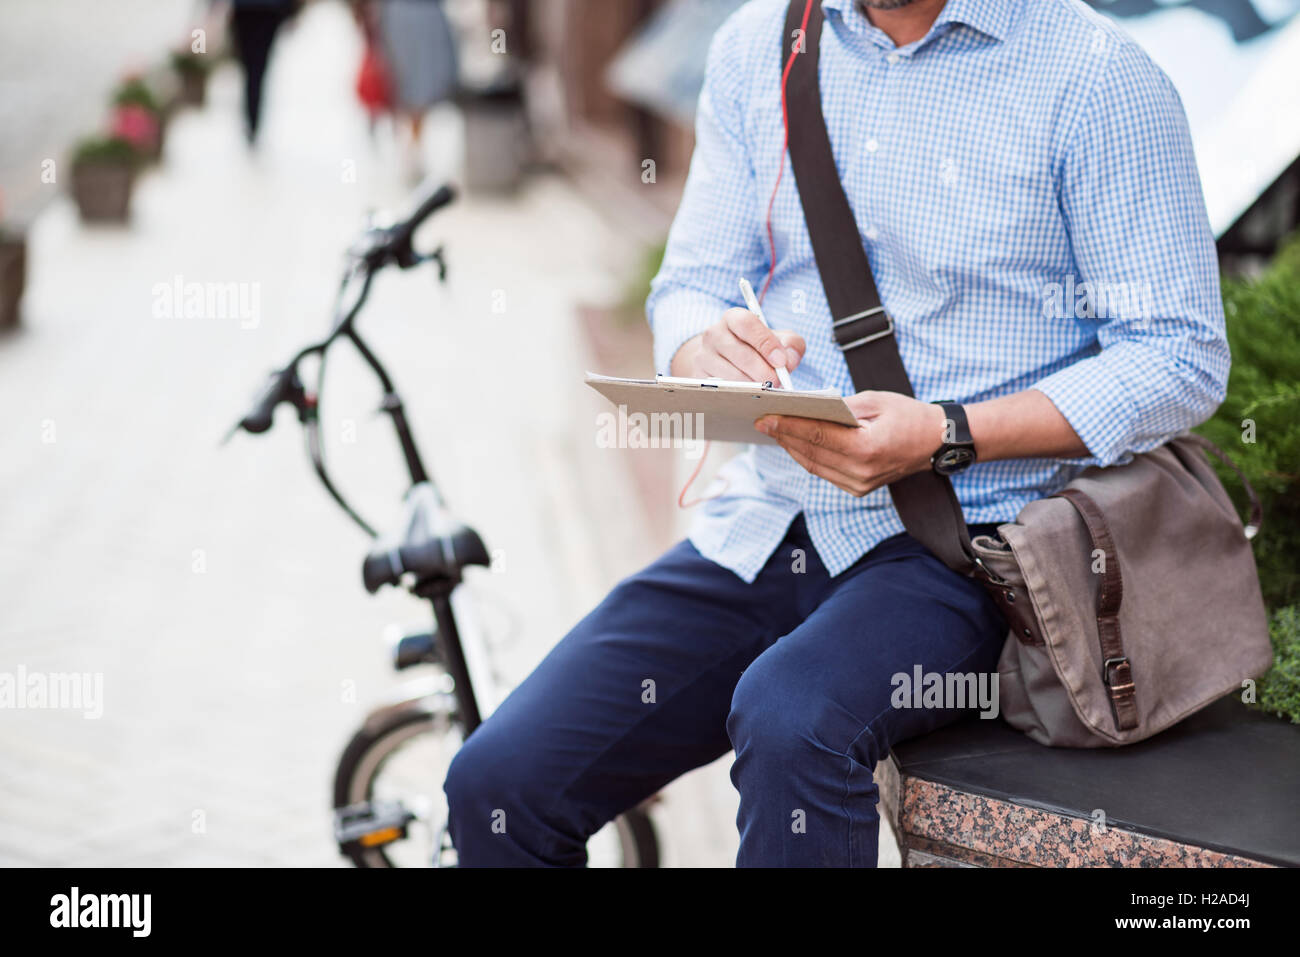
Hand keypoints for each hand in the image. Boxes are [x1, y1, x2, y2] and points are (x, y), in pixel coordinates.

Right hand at [671, 308, 805, 383]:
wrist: (725, 360)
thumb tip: (789, 360)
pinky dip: (737, 395)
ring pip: (729, 374)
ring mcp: (703, 355)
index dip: (765, 342)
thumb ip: (791, 345)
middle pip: (739, 353)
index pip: (746, 324)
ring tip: (766, 390)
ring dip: (751, 385)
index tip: (781, 361)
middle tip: (777, 383)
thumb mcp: (778, 340)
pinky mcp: (698, 376)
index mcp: (734, 318)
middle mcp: (714, 334)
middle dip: (762, 371)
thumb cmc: (757, 349)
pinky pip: (719, 388)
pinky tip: (750, 396)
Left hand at [755, 392, 945, 496]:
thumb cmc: (910, 416)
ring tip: (774, 430)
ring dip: (791, 447)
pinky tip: (795, 442)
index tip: (765, 417)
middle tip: (763, 421)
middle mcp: (860, 472)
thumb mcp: (876, 401)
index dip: (788, 426)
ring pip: (813, 465)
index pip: (817, 436)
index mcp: (866, 448)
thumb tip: (808, 407)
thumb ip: (840, 407)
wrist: (936, 443)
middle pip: (810, 452)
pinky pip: (824, 471)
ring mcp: (859, 484)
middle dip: (784, 436)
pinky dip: (807, 456)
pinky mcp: (858, 488)